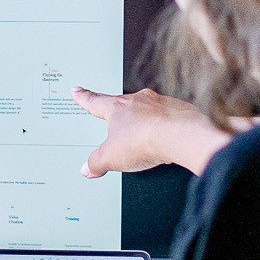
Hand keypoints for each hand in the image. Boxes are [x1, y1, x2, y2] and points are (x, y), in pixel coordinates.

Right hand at [72, 86, 230, 177]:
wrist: (181, 135)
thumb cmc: (145, 140)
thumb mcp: (111, 157)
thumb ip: (96, 162)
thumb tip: (88, 168)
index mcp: (117, 108)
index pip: (95, 102)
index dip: (84, 98)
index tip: (78, 91)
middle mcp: (138, 101)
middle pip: (123, 105)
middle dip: (119, 115)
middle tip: (116, 124)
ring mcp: (159, 104)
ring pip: (147, 111)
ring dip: (144, 123)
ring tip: (144, 140)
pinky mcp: (178, 111)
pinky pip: (167, 118)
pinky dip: (163, 128)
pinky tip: (164, 141)